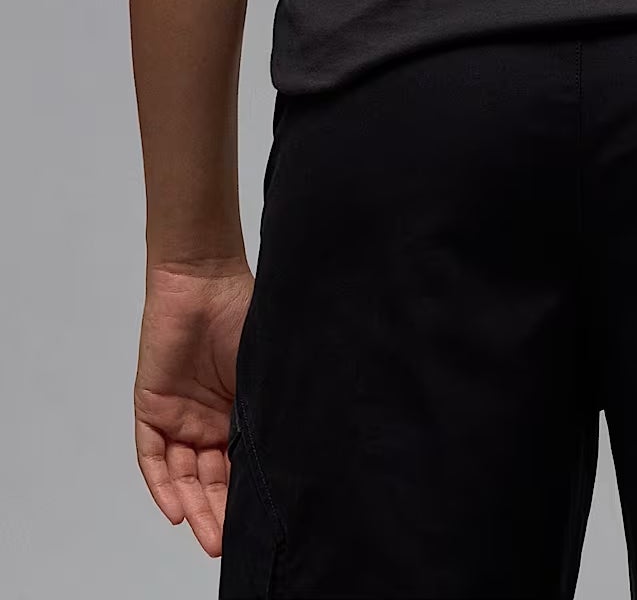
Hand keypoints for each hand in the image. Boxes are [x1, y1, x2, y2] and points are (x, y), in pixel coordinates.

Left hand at [135, 256, 253, 556]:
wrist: (205, 279)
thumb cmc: (244, 311)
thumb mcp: (264, 369)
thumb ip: (269, 407)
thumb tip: (299, 449)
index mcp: (239, 409)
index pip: (240, 464)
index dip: (246, 496)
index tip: (261, 523)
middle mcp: (208, 419)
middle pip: (210, 479)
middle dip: (218, 514)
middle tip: (226, 544)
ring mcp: (179, 416)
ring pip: (183, 475)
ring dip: (193, 507)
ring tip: (207, 537)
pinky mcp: (151, 409)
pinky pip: (153, 458)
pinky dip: (163, 485)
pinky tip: (176, 510)